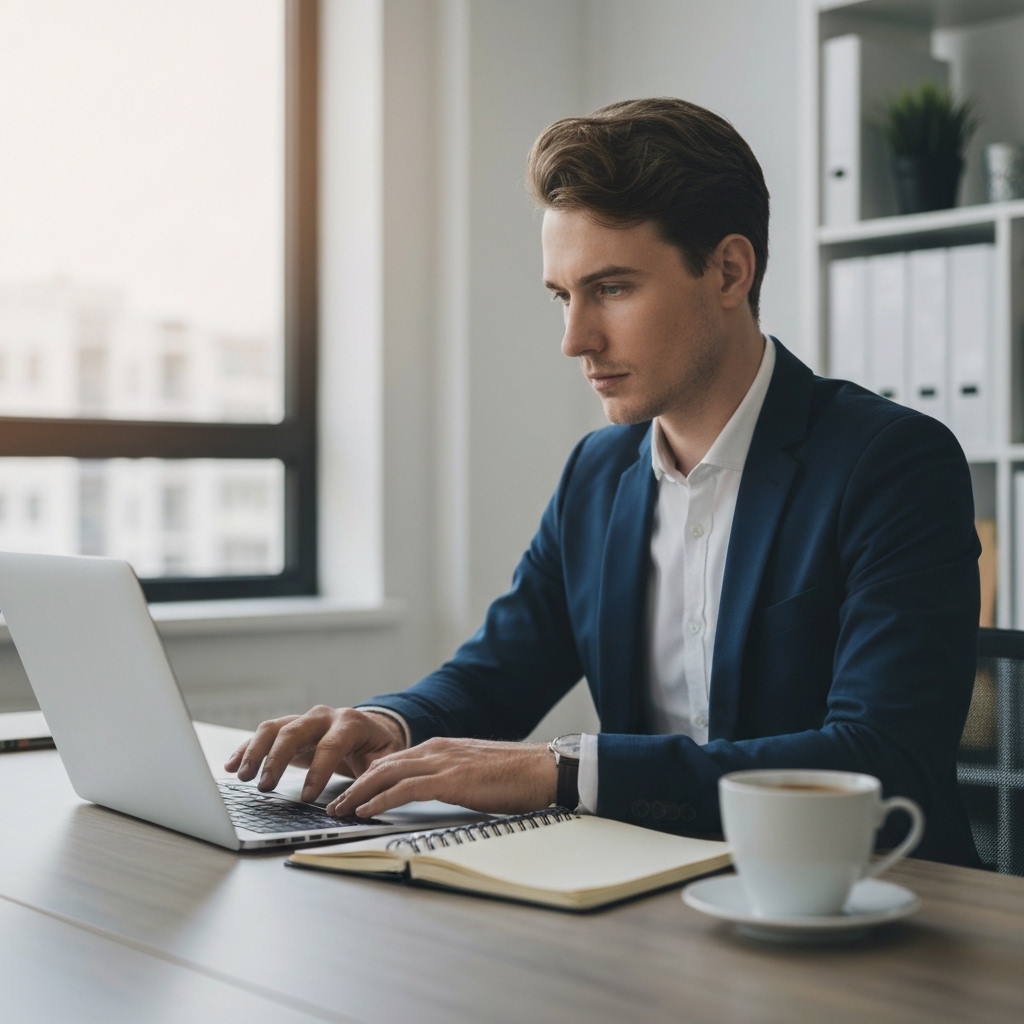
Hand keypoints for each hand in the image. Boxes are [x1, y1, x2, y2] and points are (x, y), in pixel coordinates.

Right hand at [223, 706, 406, 802]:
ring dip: (255, 752)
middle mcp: (323, 717)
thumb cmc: (377, 747)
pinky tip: (231, 765)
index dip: (318, 772)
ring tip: (242, 777)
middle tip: (265, 787)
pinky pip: (263, 734)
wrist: (371, 728)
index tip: (306, 798)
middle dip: (277, 759)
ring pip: (274, 729)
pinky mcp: (289, 728)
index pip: (331, 745)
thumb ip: (375, 776)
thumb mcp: (386, 759)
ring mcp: (303, 720)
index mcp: (349, 723)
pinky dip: (246, 748)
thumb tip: (360, 802)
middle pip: (294, 732)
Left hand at [326, 737, 557, 818]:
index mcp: (442, 747)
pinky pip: (404, 789)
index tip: (352, 792)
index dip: (368, 777)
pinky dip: (380, 799)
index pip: (394, 760)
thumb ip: (451, 779)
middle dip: (355, 785)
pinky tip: (366, 811)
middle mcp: (436, 749)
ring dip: (359, 793)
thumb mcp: (474, 773)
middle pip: (383, 765)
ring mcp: (442, 762)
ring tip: (340, 809)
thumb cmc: (515, 776)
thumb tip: (435, 797)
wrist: (542, 769)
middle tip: (336, 803)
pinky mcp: (449, 779)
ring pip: (386, 774)